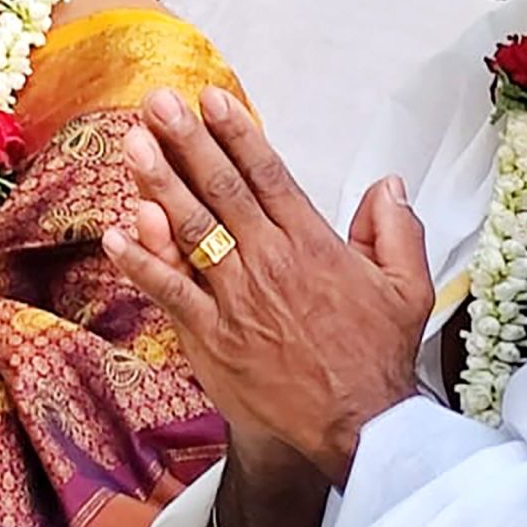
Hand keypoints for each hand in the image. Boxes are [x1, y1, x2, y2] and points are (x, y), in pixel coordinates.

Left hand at [104, 87, 432, 485]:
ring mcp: (236, 300)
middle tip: (156, 104)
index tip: (211, 100)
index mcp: (313, 245)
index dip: (237, 133)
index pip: (268, 175)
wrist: (357, 427)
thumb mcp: (408, 287)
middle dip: (187, 141)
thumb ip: (396, 230)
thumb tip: (387, 186)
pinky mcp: (212, 338)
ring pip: (191, 231)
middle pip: (222, 190)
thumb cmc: (377, 359)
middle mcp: (270, 264)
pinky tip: (118, 232)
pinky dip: (143, 262)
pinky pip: (170, 292)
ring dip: (157, 185)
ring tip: (133, 146)